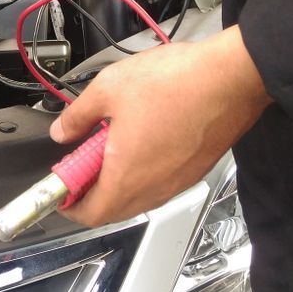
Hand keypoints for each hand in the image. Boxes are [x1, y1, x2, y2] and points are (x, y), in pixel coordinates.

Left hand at [49, 26, 271, 226]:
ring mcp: (178, 182)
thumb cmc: (177, 83)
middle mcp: (154, 189)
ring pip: (137, 197)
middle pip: (113, 210)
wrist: (232, 76)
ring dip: (117, 182)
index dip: (69, 206)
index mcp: (126, 178)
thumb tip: (62, 130)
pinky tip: (138, 140)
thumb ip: (77, 116)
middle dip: (91, 193)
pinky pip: (159, 183)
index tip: (60, 189)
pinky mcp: (195, 170)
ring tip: (107, 146)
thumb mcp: (108, 90)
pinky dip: (141, 172)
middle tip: (80, 165)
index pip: (90, 214)